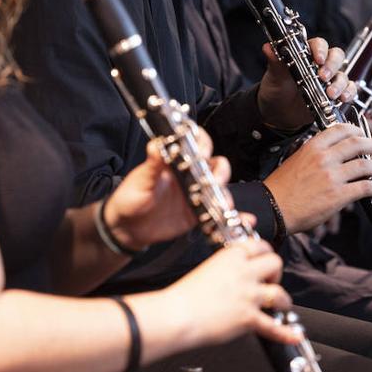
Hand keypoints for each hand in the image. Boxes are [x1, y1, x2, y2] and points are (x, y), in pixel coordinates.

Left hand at [104, 129, 231, 249]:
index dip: (203, 144)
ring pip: (220, 189)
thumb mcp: (140, 180)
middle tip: (215, 180)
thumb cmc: (130, 198)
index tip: (203, 153)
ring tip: (224, 205)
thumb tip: (155, 145)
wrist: (127, 228)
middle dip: (220, 171)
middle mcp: (189, 175)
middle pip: (214, 165)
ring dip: (226, 194)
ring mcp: (196, 194)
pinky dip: (235, 216)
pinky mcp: (198, 213)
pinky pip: (219, 212)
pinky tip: (243, 220)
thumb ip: (151, 165)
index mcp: (175, 161)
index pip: (196, 144)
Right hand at [169, 237, 299, 345]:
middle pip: (275, 263)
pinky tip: (293, 335)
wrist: (178, 315)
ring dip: (283, 301)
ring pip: (280, 294)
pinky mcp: (249, 318)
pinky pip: (274, 327)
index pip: (259, 245)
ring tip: (279, 305)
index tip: (265, 259)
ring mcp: (248, 295)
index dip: (265, 252)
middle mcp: (243, 273)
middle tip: (270, 280)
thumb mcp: (206, 268)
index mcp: (231, 257)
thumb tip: (234, 273)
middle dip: (276, 272)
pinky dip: (286, 333)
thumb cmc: (184, 295)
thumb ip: (225, 267)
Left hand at [257, 37, 355, 128]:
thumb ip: (274, 61)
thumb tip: (268, 47)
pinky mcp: (335, 94)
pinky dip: (348, 93)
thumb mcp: (274, 76)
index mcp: (305, 54)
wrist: (278, 113)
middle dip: (332, 66)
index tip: (318, 59)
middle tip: (323, 77)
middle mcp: (320, 64)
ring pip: (343, 74)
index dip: (321, 50)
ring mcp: (329, 79)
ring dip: (339, 83)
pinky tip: (342, 99)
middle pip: (336, 56)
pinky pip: (349, 90)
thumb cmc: (276, 89)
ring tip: (330, 94)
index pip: (319, 44)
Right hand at [263, 124, 371, 233]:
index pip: (340, 130)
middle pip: (357, 143)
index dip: (357, 130)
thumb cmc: (282, 187)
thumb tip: (333, 153)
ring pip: (365, 165)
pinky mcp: (339, 195)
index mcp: (313, 147)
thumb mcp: (296, 160)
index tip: (363, 133)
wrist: (274, 208)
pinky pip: (366, 187)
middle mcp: (324, 158)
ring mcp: (332, 176)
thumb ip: (315, 154)